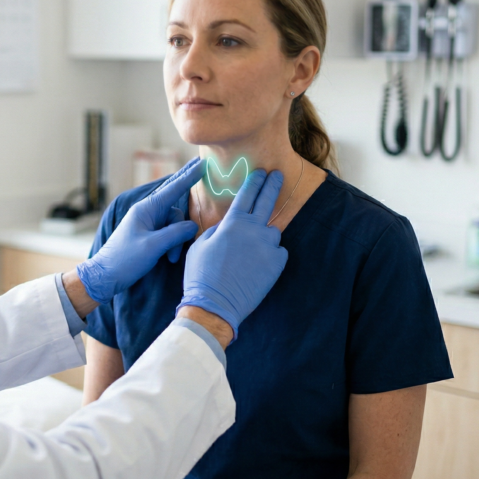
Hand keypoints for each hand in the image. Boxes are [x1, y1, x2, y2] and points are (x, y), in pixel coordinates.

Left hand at [76, 157, 202, 302]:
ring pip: (174, 226)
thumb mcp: (153, 246)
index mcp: (146, 209)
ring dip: (175, 242)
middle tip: (177, 246)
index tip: (202, 163)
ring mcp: (148, 224)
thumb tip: (193, 226)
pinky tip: (167, 257)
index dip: (189, 176)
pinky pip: (168, 234)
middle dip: (181, 230)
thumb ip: (176, 233)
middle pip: (175, 212)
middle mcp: (147, 213)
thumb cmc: (125, 260)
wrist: (105, 276)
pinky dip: (171, 245)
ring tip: (169, 258)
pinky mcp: (149, 236)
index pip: (172, 188)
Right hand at [178, 169, 287, 338]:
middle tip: (278, 175)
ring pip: (273, 231)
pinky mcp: (276, 264)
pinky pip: (278, 252)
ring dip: (265, 233)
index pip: (247, 195)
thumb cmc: (201, 276)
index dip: (254, 182)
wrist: (215, 306)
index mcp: (232, 224)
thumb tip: (226, 226)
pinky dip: (271, 254)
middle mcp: (253, 231)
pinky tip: (258, 264)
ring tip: (253, 247)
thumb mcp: (199, 246)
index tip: (261, 172)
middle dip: (272, 185)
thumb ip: (216, 230)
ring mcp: (268, 247)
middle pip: (267, 202)